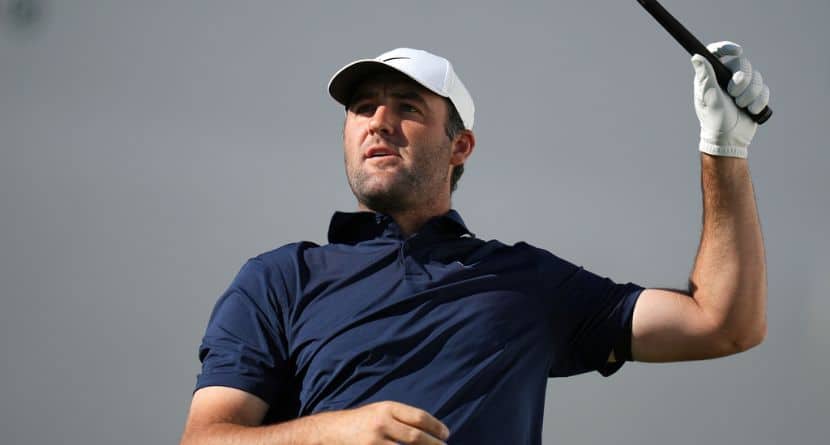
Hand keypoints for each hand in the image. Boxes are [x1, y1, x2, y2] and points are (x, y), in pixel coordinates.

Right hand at [306, 400, 449, 444]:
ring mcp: (375, 441)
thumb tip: (430, 430)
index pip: (419, 417)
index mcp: (387, 408)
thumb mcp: (380, 412)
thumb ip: (401, 418)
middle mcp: (382, 423)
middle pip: (416, 437)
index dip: (436, 427)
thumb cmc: (361, 422)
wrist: (330, 432)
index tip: (446, 435)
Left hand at [691, 41, 770, 157]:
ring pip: (756, 77)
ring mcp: (741, 86)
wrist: (729, 139)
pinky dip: (759, 101)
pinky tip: (750, 110)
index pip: (717, 52)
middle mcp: (726, 78)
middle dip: (742, 81)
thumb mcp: (710, 97)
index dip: (727, 47)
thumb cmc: (714, 119)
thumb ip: (706, 76)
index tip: (737, 51)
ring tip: (740, 106)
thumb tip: (696, 56)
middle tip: (734, 94)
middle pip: (743, 64)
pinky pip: (764, 89)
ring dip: (750, 94)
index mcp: (711, 76)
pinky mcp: (754, 95)